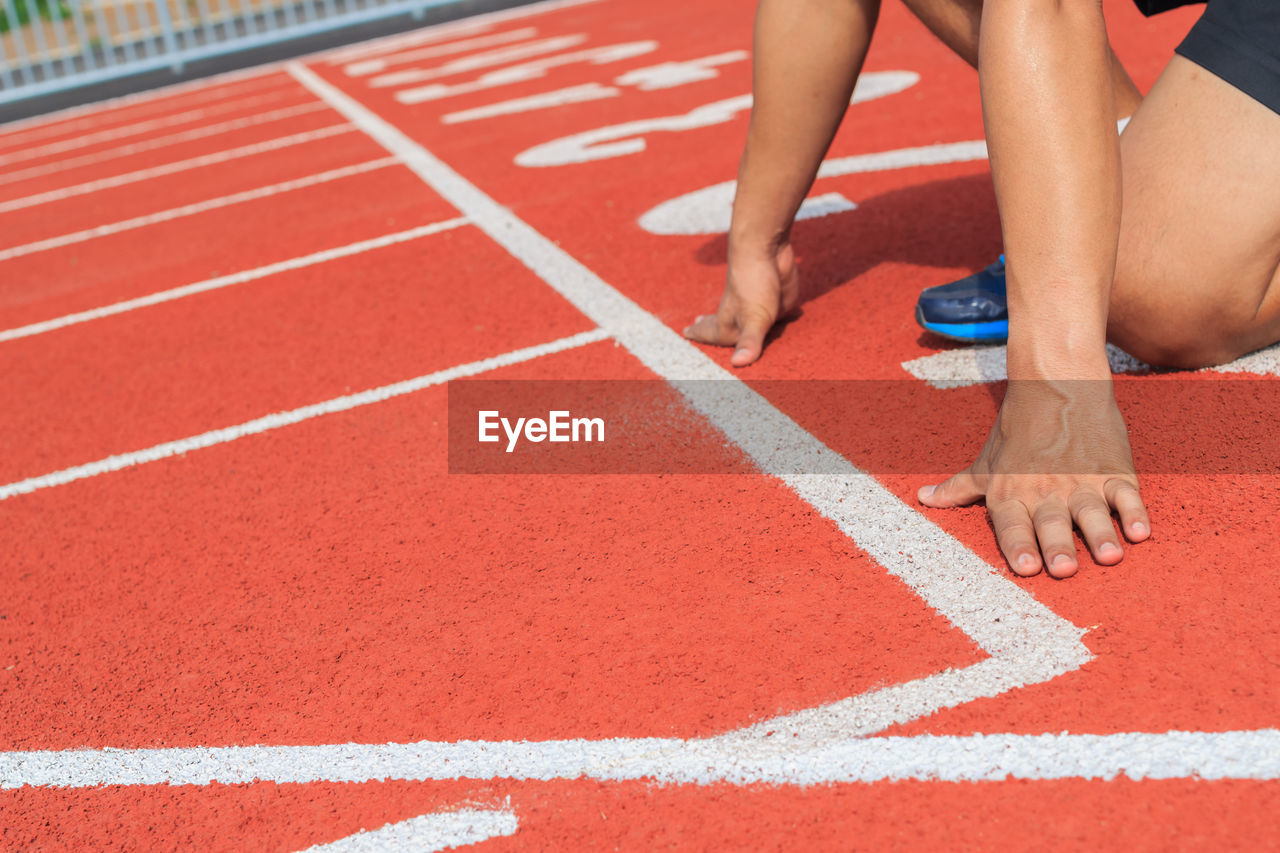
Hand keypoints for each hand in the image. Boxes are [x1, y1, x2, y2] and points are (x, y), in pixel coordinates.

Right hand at [684, 241, 799, 366]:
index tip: (685, 333)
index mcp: (731, 323)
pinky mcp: (778, 299)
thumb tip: (738, 365)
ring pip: (748, 322)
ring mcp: (760, 308)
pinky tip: (770, 313)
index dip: (701, 336)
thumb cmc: (753, 285)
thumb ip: (749, 342)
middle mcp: (742, 316)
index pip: (713, 335)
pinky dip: (768, 317)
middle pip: (725, 326)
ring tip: (729, 323)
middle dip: (711, 328)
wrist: (767, 249)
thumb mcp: (754, 319)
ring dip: (739, 324)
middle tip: (696, 325)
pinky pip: (773, 314)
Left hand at [918, 379, 1150, 577]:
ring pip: (1092, 512)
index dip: (1018, 547)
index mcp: (1011, 492)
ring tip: (1109, 557)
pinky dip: (1135, 512)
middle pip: (1052, 523)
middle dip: (1058, 547)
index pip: (1011, 525)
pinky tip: (1141, 531)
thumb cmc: (1017, 428)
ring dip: (1101, 535)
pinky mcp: (1114, 470)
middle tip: (1064, 569)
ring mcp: (1082, 481)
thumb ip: (959, 487)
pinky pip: (1126, 495)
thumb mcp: (985, 460)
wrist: (1056, 382)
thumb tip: (923, 499)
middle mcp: (1045, 490)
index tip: (1025, 569)